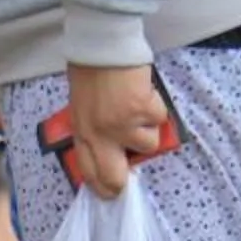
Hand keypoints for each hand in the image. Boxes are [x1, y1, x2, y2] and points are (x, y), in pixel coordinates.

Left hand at [62, 62, 170, 198]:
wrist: (103, 47)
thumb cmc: (90, 72)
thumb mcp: (81, 106)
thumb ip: (92, 127)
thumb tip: (109, 146)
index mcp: (81, 131)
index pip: (88, 169)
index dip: (100, 185)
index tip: (108, 193)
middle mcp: (99, 134)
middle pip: (113, 176)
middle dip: (122, 183)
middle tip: (129, 181)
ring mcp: (121, 125)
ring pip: (147, 145)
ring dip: (148, 129)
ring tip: (138, 109)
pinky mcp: (141, 111)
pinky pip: (159, 119)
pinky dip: (157, 107)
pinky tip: (145, 92)